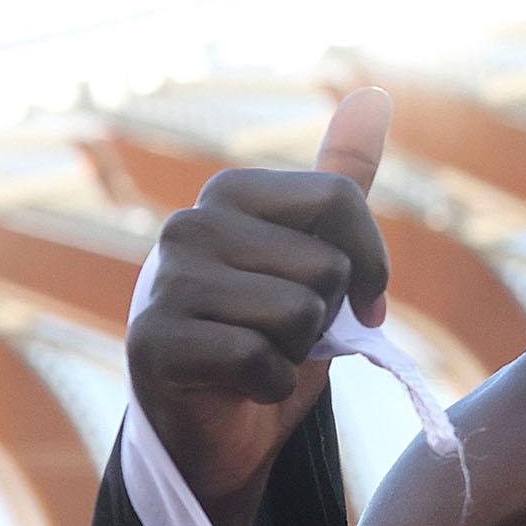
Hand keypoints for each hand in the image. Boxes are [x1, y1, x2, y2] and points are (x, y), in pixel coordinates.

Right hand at [126, 88, 393, 525]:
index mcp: (232, 194)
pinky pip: (263, 360)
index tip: (358, 300)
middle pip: (326, 264)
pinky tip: (239, 386)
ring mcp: (164, 281)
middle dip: (329, 316)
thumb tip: (372, 96)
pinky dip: (271, 386)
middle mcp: (189, 225)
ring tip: (260, 354)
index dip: (370, 264)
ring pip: (299, 313)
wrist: (224, 428)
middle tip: (287, 335)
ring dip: (298, 352)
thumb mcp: (322, 256)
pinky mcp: (153, 342)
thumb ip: (341, 182)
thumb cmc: (276, 337)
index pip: (340, 198)